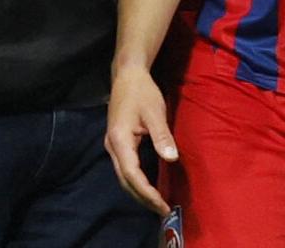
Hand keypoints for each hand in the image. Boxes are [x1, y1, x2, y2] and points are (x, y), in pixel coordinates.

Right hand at [105, 66, 176, 215]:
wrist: (127, 74)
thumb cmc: (142, 91)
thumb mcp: (155, 111)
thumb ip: (162, 135)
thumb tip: (172, 158)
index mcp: (119, 140)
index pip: (132, 174)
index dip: (147, 192)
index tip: (162, 205)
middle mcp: (112, 146)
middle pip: (125, 180)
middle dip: (143, 198)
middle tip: (163, 210)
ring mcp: (112, 145)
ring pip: (124, 176)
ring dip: (139, 192)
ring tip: (157, 203)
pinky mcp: (117, 143)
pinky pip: (125, 168)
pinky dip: (136, 181)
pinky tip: (149, 185)